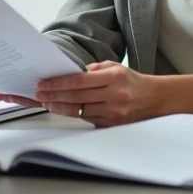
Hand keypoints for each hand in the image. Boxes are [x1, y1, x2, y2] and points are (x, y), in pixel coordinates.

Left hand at [0, 61, 162, 126]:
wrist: (156, 99)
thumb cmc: (131, 81)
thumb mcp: (114, 67)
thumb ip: (92, 71)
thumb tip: (67, 74)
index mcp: (114, 78)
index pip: (79, 81)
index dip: (58, 83)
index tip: (42, 84)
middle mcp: (114, 96)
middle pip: (75, 97)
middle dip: (52, 95)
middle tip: (36, 93)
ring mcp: (114, 113)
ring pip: (78, 111)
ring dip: (58, 106)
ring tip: (44, 101)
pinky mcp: (112, 125)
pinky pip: (86, 119)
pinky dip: (71, 113)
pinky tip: (59, 108)